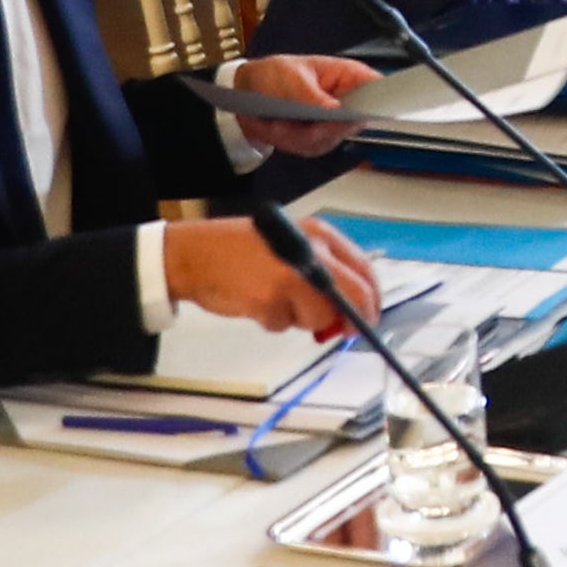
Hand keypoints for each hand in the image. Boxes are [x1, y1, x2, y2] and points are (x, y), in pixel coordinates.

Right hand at [162, 211, 375, 336]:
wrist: (195, 254)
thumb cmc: (244, 251)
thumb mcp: (291, 246)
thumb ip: (323, 270)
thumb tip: (352, 308)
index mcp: (319, 235)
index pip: (364, 269)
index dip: (372, 299)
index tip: (370, 317)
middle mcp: (310, 252)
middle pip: (353, 296)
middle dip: (351, 320)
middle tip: (345, 332)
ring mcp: (290, 276)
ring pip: (319, 317)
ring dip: (301, 319)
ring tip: (274, 299)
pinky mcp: (269, 299)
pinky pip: (285, 325)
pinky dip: (274, 321)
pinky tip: (257, 302)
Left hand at [228, 54, 376, 158]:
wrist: (248, 92)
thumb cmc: (274, 74)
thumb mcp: (291, 77)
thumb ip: (313, 95)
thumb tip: (336, 109)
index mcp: (347, 77)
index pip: (379, 90)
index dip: (377, 103)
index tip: (354, 112)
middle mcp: (346, 102)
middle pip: (354, 124)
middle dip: (322, 127)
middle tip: (299, 120)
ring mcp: (334, 124)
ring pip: (330, 139)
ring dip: (299, 135)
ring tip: (278, 122)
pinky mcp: (320, 139)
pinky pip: (312, 148)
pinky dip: (290, 141)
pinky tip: (276, 127)